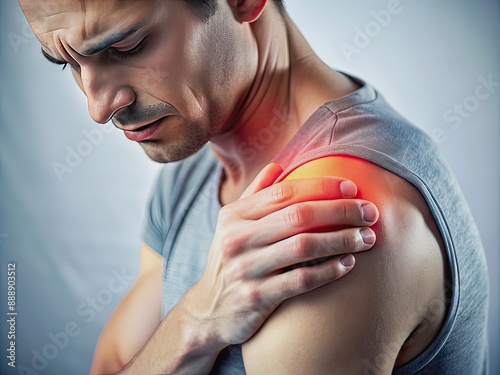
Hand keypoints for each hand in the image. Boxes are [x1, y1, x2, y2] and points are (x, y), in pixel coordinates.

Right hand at [187, 163, 378, 347]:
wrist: (208, 312)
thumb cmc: (231, 262)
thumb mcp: (233, 226)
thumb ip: (255, 195)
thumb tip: (277, 165)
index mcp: (234, 215)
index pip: (285, 191)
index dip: (321, 186)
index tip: (352, 187)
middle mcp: (237, 238)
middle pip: (299, 215)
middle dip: (340, 210)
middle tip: (369, 212)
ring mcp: (245, 269)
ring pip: (304, 246)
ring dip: (341, 239)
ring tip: (367, 238)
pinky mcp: (256, 297)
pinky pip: (301, 280)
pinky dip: (329, 271)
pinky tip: (348, 264)